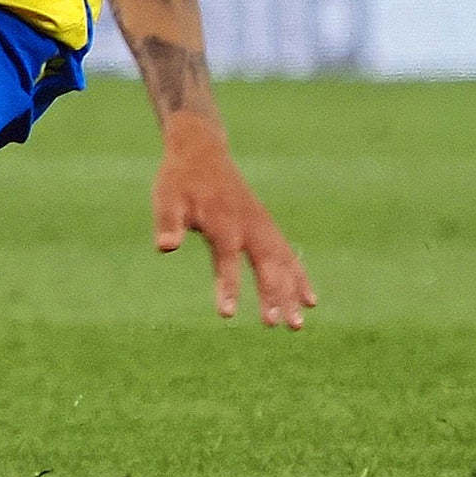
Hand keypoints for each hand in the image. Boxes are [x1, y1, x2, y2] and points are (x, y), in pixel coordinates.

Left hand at [152, 112, 313, 327]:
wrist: (201, 151)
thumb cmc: (180, 181)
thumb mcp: (166, 199)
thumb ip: (168, 223)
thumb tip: (165, 247)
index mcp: (222, 222)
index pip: (227, 259)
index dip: (227, 286)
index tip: (227, 314)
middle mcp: (248, 226)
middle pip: (265, 264)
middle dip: (273, 295)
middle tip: (279, 325)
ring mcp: (262, 226)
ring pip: (283, 263)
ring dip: (292, 293)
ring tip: (297, 325)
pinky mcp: (266, 227)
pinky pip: (288, 255)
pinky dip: (299, 277)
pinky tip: (310, 301)